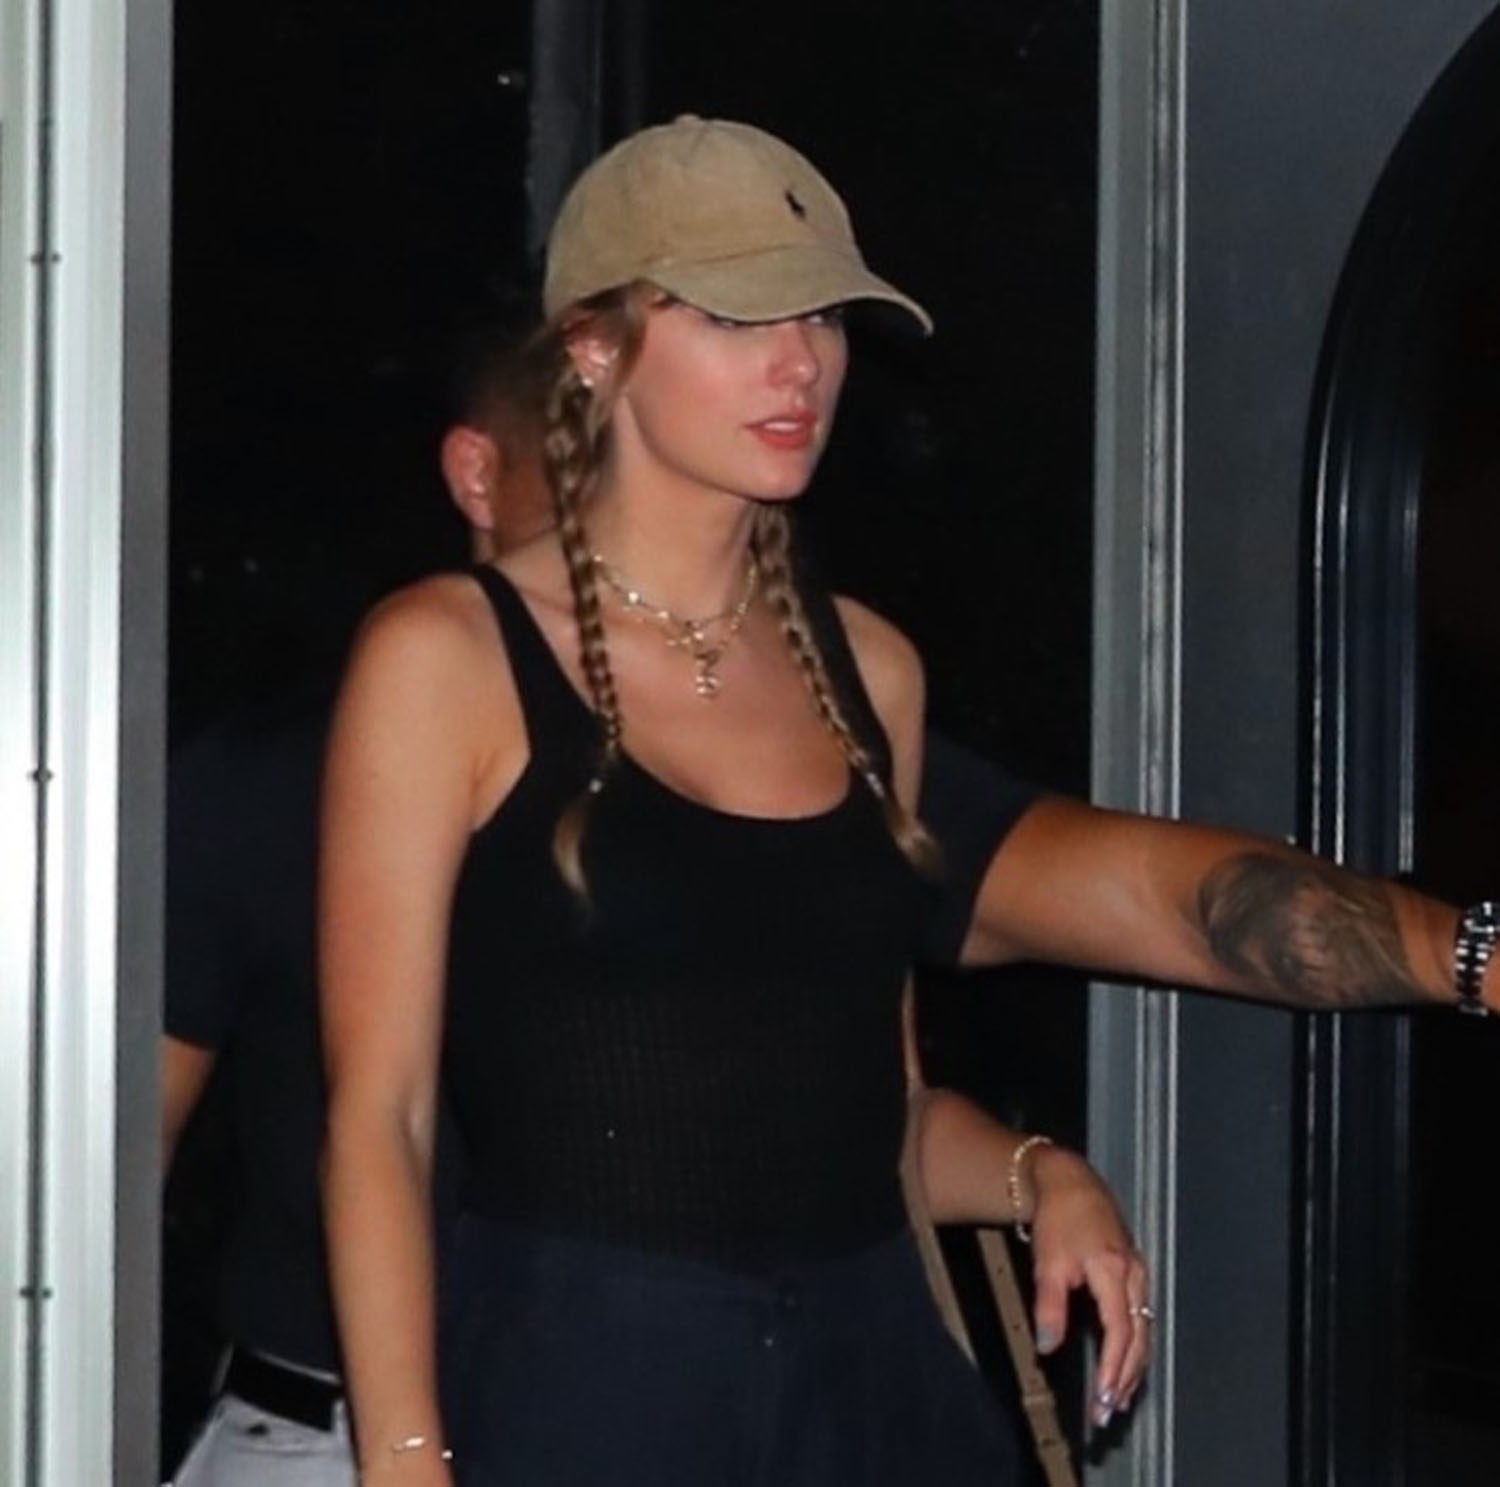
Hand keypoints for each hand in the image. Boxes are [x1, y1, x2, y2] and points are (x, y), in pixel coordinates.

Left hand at [1027, 1145, 1150, 1427]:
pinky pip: (1141, 1319)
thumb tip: (1048, 1346)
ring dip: (1132, 1368)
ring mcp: (1138, 1274)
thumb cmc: (1057, 1219)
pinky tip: (1124, 1365)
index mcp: (1113, 1271)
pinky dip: (1134, 1347)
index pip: (1120, 1331)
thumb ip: (1050, 1306)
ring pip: (1143, 1331)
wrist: (1070, 1183)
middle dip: (1124, 1378)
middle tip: (1108, 1411)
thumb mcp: (1047, 1262)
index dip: (1113, 1367)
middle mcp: (1133, 1276)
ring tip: (1117, 1400)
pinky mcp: (1135, 1274)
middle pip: (1138, 1338)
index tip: (1102, 1396)